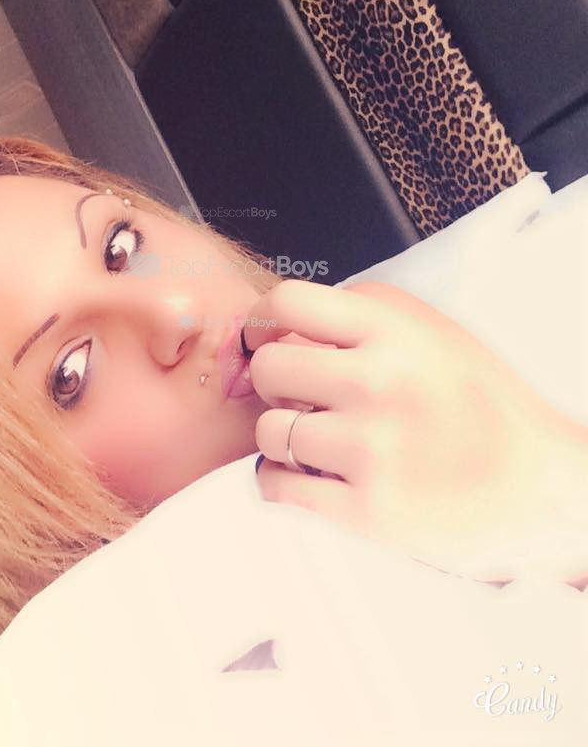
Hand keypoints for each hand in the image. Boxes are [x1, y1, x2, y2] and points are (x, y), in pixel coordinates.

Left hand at [247, 279, 587, 582]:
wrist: (545, 487)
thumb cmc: (482, 406)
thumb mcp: (432, 335)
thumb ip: (361, 321)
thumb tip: (279, 327)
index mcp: (397, 329)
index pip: (287, 301)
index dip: (267, 323)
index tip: (271, 341)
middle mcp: (381, 381)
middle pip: (269, 367)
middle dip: (277, 383)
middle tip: (301, 398)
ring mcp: (374, 447)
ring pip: (269, 430)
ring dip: (282, 438)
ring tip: (316, 444)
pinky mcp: (370, 511)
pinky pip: (276, 487)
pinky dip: (283, 483)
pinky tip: (312, 478)